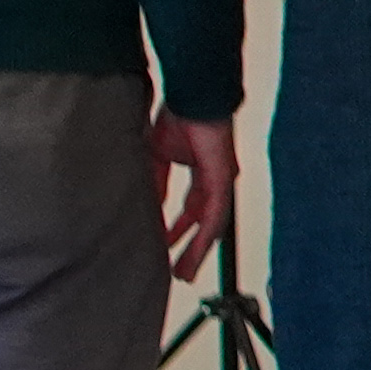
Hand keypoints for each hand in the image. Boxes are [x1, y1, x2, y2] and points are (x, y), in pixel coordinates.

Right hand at [154, 115, 238, 280]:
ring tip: (186, 271)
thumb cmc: (179, 118)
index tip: (164, 247)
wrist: (191, 97)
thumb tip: (148, 206)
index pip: (191, 212)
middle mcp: (213, 183)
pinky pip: (217, 210)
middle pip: (203, 224)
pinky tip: (199, 246)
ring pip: (212, 224)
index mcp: (199, 176)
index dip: (178, 231)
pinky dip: (206, 230)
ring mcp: (220, 181)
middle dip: (190, 249)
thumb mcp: (156, 157)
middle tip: (179, 272)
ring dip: (198, 249)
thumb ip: (155, 183)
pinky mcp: (222, 177)